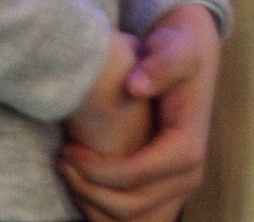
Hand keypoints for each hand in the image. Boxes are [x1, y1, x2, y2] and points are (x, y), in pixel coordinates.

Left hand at [59, 5, 221, 221]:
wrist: (191, 61)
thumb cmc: (178, 50)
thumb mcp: (175, 48)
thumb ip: (159, 64)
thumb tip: (135, 86)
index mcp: (188, 148)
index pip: (135, 176)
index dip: (97, 170)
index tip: (68, 149)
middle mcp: (188, 176)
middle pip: (130, 206)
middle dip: (88, 188)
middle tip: (61, 159)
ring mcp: (179, 189)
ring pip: (131, 221)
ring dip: (94, 205)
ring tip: (69, 171)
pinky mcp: (168, 191)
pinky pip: (135, 220)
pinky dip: (104, 212)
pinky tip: (82, 183)